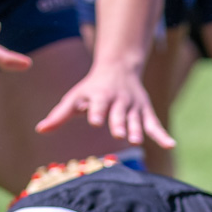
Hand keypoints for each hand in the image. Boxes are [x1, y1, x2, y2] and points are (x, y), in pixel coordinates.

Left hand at [35, 61, 173, 147]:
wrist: (119, 67)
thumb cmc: (91, 88)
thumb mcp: (75, 98)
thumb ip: (59, 116)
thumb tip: (39, 130)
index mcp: (100, 95)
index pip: (98, 104)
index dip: (97, 111)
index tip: (95, 119)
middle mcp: (118, 100)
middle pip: (119, 113)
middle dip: (119, 123)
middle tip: (119, 134)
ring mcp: (133, 106)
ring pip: (135, 119)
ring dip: (136, 129)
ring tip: (136, 140)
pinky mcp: (144, 112)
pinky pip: (154, 125)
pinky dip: (162, 135)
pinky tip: (171, 145)